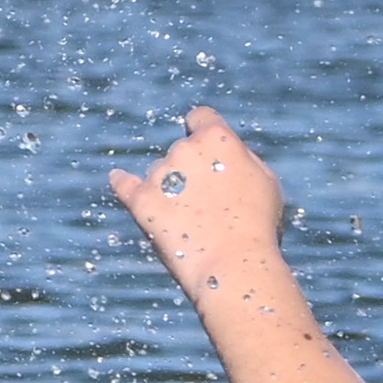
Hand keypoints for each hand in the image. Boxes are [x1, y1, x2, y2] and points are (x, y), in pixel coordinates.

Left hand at [111, 108, 290, 293]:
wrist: (234, 265)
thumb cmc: (257, 226)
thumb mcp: (265, 182)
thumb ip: (241, 158)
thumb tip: (223, 152)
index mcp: (217, 138)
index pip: (201, 118)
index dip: (202, 128)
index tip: (200, 139)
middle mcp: (185, 149)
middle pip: (182, 150)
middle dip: (192, 170)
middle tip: (212, 206)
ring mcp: (160, 175)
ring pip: (161, 175)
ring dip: (171, 189)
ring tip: (193, 225)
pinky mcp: (141, 201)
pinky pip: (124, 185)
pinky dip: (121, 182)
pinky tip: (118, 179)